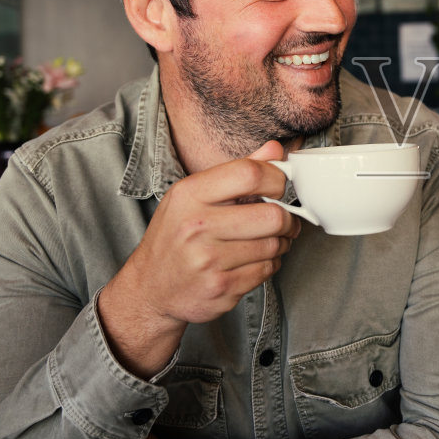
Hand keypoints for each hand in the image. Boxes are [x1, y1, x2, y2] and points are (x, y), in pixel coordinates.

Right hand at [100, 139, 299, 374]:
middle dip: (288, 218)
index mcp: (190, 194)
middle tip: (284, 220)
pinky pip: (267, 271)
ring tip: (267, 241)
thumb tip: (275, 150)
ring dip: (280, 244)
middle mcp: (197, 226)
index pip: (249, 174)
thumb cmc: (174, 237)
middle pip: (272, 215)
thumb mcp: (194, 196)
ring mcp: (208, 260)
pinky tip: (254, 261)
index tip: (283, 186)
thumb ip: (236, 172)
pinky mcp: (221, 288)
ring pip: (274, 245)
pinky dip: (269, 265)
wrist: (150, 288)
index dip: (278, 178)